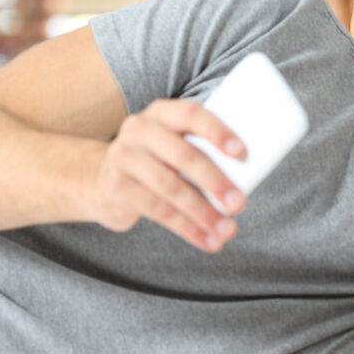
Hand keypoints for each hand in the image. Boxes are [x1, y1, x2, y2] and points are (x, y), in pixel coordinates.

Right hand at [91, 99, 246, 251]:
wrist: (104, 181)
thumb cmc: (157, 161)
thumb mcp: (172, 144)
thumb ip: (200, 149)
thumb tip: (249, 175)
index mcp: (161, 113)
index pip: (190, 114)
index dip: (216, 131)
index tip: (241, 153)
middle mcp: (139, 129)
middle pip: (183, 155)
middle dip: (215, 181)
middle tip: (239, 203)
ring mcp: (123, 158)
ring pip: (171, 188)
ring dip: (204, 213)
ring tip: (227, 230)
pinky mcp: (117, 188)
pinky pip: (159, 211)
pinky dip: (188, 229)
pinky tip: (206, 240)